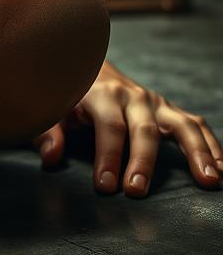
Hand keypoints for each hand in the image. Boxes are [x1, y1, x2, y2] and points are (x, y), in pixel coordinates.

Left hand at [31, 60, 222, 196]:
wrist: (86, 63)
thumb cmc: (67, 94)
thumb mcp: (51, 108)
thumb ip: (48, 132)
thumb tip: (51, 156)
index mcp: (102, 94)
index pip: (110, 128)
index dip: (108, 158)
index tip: (105, 187)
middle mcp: (133, 96)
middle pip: (143, 131)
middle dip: (142, 162)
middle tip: (137, 191)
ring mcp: (154, 103)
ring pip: (182, 126)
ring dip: (197, 153)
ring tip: (209, 181)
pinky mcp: (167, 110)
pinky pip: (195, 126)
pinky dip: (211, 146)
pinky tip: (222, 170)